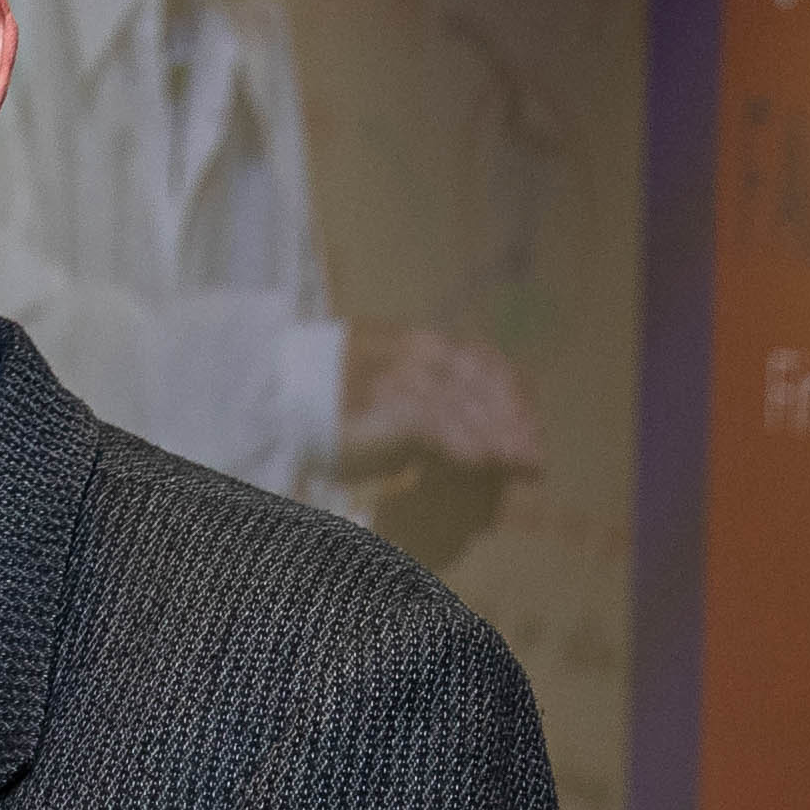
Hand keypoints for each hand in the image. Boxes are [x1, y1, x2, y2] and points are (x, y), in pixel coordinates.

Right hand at [340, 323, 542, 567]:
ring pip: (468, 409)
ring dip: (500, 441)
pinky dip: (467, 448)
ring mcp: (405, 379)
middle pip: (485, 387)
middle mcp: (418, 354)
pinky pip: (440, 429)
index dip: (514, 394)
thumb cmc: (320, 395)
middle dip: (515, 424)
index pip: (485, 362)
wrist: (273, 395)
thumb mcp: (377, 378)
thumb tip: (454, 419)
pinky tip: (485, 465)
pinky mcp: (390, 408)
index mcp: (418, 342)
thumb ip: (417, 391)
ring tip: (522, 467)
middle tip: (536, 458)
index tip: (530, 425)